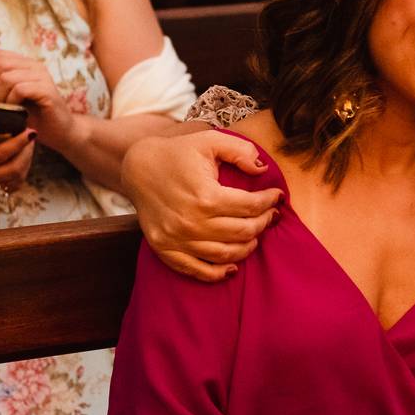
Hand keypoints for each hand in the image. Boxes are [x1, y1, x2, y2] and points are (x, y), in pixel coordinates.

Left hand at [0, 49, 75, 149]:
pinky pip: (19, 89)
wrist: (59, 132)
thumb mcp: (9, 98)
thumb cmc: (33, 116)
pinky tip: (13, 111)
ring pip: (6, 77)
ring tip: (0, 109)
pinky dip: (10, 101)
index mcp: (24, 64)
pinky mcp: (47, 91)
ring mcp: (42, 77)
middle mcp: (34, 66)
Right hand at [0, 112, 36, 211]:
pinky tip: (19, 166)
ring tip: (28, 150)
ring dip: (25, 165)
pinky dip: (18, 178)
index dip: (19, 143)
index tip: (30, 131)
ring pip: (14, 181)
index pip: (1, 153)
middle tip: (31, 138)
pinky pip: (8, 190)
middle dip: (28, 153)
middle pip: (15, 169)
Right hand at [121, 130, 282, 281]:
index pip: (251, 206)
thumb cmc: (177, 153)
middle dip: (264, 223)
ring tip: (256, 235)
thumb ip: (240, 150)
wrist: (138, 167)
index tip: (277, 196)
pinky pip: (198, 270)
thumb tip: (263, 169)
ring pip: (226, 254)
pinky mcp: (166, 249)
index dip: (269, 201)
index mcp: (206, 195)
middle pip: (243, 232)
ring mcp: (178, 239)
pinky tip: (232, 266)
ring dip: (248, 247)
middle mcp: (192, 221)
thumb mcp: (209, 140)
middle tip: (270, 215)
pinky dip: (218, 273)